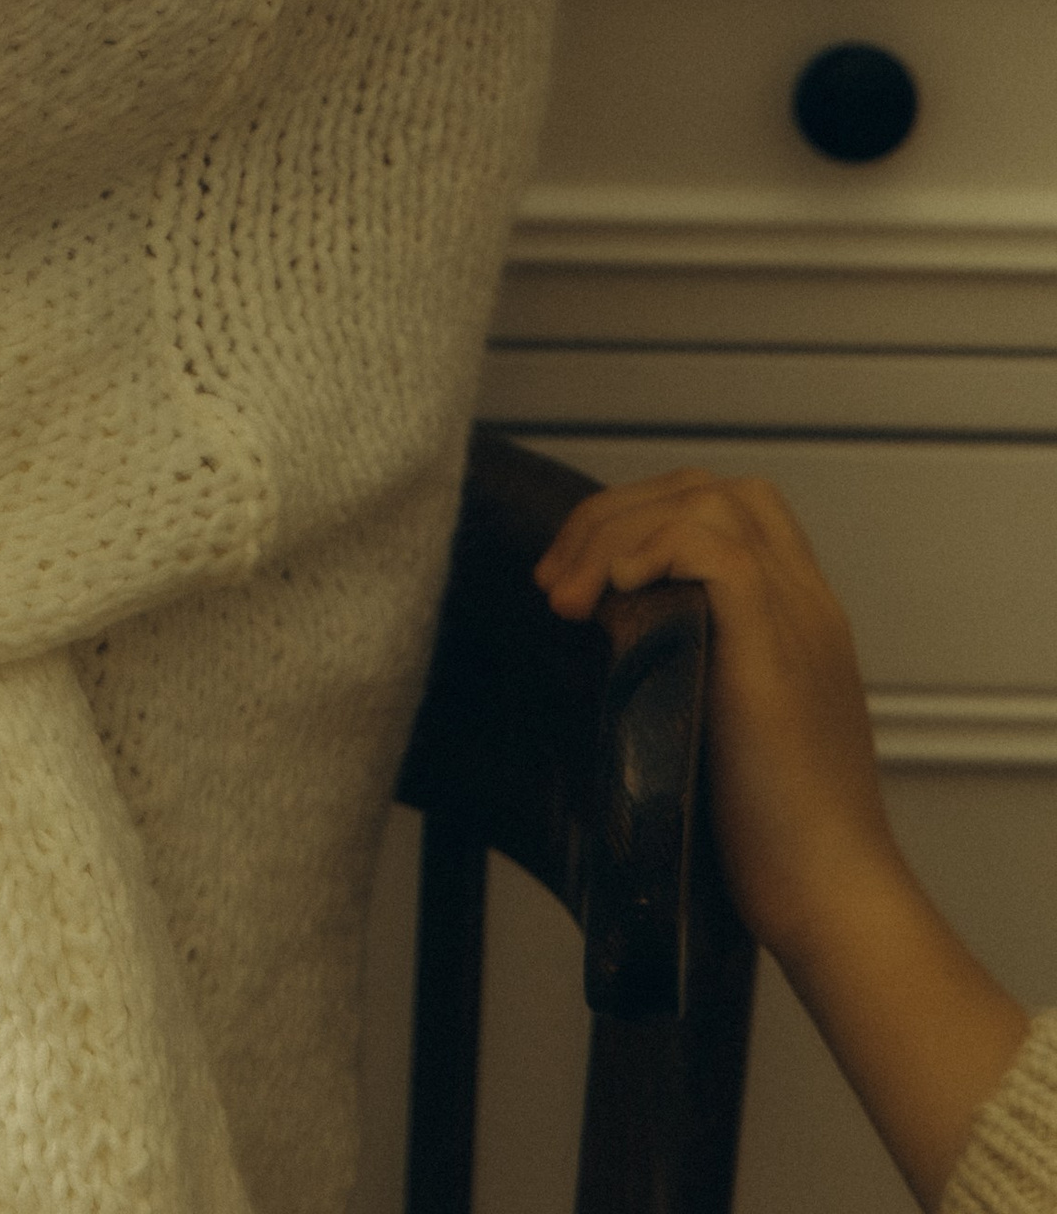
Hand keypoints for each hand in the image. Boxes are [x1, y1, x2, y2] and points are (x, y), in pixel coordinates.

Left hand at [536, 466, 889, 961]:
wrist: (831, 895)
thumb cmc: (773, 833)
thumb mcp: (730, 719)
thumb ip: (693, 657)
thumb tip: (611, 621)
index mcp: (800, 614)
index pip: (728, 507)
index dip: (643, 518)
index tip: (580, 580)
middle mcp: (806, 601)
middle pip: (706, 490)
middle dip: (614, 515)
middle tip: (555, 582)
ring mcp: (797, 617)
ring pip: (708, 502)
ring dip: (619, 532)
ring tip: (568, 599)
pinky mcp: (776, 646)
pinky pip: (717, 547)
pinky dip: (653, 550)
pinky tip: (611, 596)